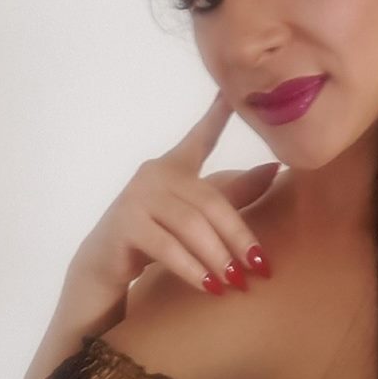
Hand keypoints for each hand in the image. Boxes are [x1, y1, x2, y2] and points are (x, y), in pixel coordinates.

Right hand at [68, 90, 278, 295]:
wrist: (102, 266)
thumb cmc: (155, 236)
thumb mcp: (199, 215)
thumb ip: (235, 193)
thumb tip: (275, 168)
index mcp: (174, 165)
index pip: (200, 136)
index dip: (217, 114)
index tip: (231, 92)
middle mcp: (155, 173)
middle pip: (209, 201)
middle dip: (237, 236)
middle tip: (260, 266)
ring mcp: (137, 196)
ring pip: (190, 226)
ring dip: (217, 257)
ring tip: (237, 283)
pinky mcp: (125, 223)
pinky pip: (167, 247)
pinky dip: (192, 269)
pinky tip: (209, 286)